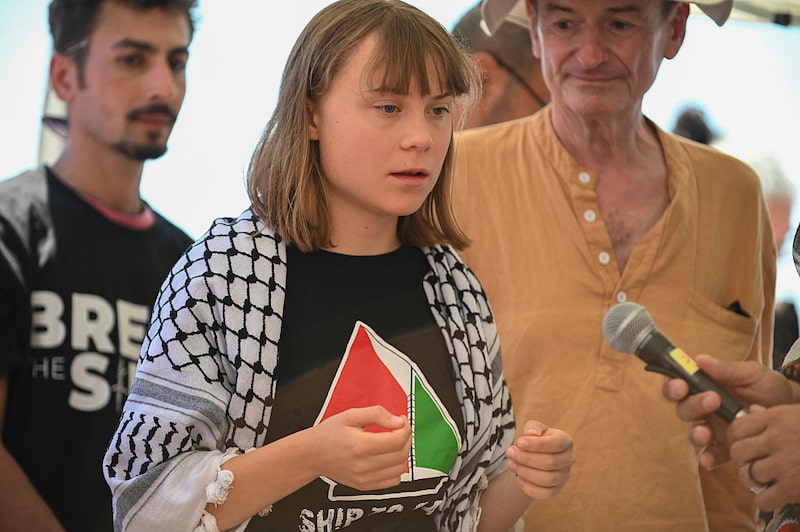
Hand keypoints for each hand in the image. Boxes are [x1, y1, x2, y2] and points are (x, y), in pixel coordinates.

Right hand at [311, 406, 410, 490]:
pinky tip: (388, 457)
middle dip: (406, 438)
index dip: (405, 428)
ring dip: (403, 453)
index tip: (401, 421)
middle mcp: (363, 465)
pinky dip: (396, 468)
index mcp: (360, 445)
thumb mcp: (351, 415)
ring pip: (400, 469)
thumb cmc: (330, 433)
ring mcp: (365, 478)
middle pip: (401, 454)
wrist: (312, 454)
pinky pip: (392, 481)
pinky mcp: (365, 486)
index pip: (397, 440)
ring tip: (394, 442)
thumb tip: (398, 421)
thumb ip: (377, 414)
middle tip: (400, 429)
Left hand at [504, 420, 574, 499]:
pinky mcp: (557, 490)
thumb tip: (531, 434)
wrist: (534, 456)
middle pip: (551, 462)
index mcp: (566, 441)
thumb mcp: (533, 428)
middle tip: (509, 453)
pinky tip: (517, 479)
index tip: (518, 443)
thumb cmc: (535, 439)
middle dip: (526, 458)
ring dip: (526, 472)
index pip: (556, 444)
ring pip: (548, 479)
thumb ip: (532, 428)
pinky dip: (529, 488)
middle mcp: (569, 459)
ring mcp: (564, 476)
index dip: (537, 444)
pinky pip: (545, 494)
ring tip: (511, 464)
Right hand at [661, 354, 790, 468]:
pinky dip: (708, 458)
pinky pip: (711, 455)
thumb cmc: (769, 388)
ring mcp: (714, 430)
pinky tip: (709, 459)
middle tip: (712, 400)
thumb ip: (727, 369)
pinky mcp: (726, 449)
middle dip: (692, 406)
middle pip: (683, 410)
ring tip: (706, 433)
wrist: (791, 408)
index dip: (673, 386)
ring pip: (693, 433)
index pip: (680, 386)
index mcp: (705, 387)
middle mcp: (705, 409)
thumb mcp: (752, 374)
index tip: (681, 385)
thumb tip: (700, 359)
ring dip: (695, 433)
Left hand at [728, 403, 799, 509]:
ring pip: (746, 475)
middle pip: (738, 452)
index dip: (735, 438)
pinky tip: (773, 494)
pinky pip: (763, 499)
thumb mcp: (798, 413)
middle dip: (742, 459)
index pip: (737, 428)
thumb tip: (750, 411)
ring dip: (751, 479)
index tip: (741, 443)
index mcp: (777, 418)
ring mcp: (785, 464)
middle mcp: (777, 439)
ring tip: (763, 478)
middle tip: (752, 461)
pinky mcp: (794, 488)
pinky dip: (764, 500)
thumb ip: (772, 414)